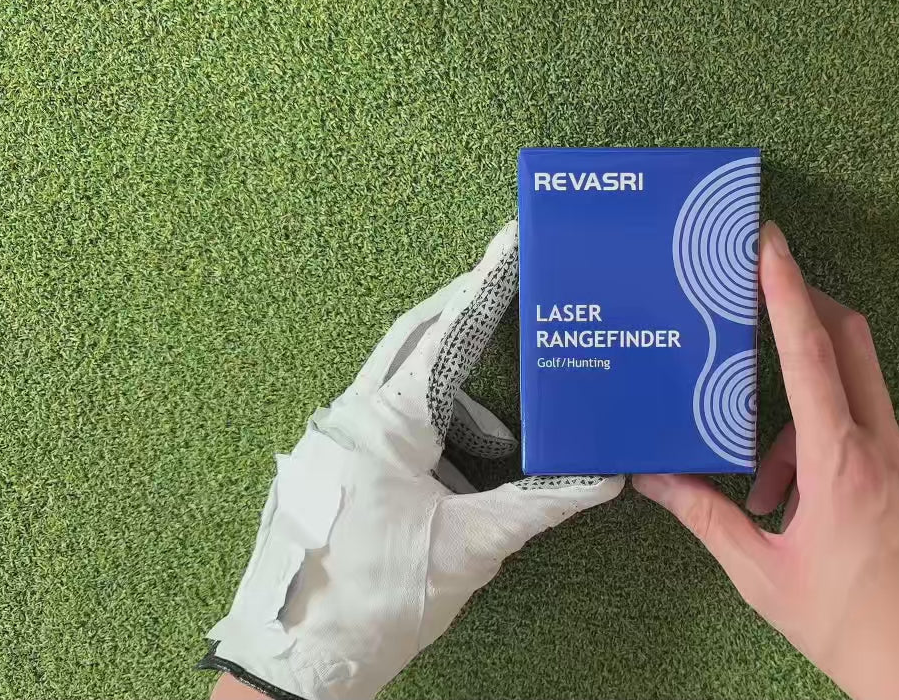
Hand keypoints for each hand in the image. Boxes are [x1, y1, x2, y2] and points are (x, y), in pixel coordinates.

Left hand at [202, 222, 622, 699]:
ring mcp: (332, 442)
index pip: (447, 333)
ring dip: (453, 396)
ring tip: (501, 436)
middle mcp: (349, 417)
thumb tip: (604, 477)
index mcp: (383, 421)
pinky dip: (431, 429)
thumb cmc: (374, 601)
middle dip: (464, 316)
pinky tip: (459, 468)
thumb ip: (539, 503)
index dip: (485, 284)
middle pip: (415, 340)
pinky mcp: (330, 470)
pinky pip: (386, 425)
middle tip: (508, 290)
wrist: (294, 662)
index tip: (510, 241)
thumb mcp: (469, 548)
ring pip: (402, 389)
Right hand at [634, 222, 898, 699]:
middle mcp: (887, 449)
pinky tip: (802, 508)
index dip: (788, 291)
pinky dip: (831, 448)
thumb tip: (651, 479)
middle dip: (807, 309)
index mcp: (842, 463)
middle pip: (851, 345)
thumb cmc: (852, 629)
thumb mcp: (762, 575)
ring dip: (804, 417)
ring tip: (765, 491)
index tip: (772, 243)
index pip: (812, 355)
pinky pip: (872, 438)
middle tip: (762, 294)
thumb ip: (706, 517)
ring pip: (857, 401)